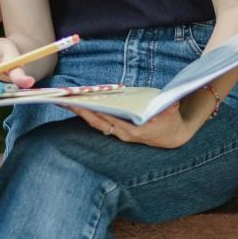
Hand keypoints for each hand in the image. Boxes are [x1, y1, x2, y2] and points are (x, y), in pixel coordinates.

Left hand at [67, 102, 193, 148]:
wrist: (172, 137)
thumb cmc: (170, 122)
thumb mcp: (172, 114)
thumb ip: (169, 109)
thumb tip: (170, 104)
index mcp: (134, 131)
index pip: (110, 120)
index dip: (96, 112)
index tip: (84, 104)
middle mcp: (122, 134)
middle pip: (97, 122)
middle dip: (81, 111)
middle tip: (65, 101)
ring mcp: (118, 133)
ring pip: (95, 123)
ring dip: (81, 112)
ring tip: (65, 101)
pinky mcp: (116, 130)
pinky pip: (99, 122)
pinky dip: (87, 113)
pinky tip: (77, 104)